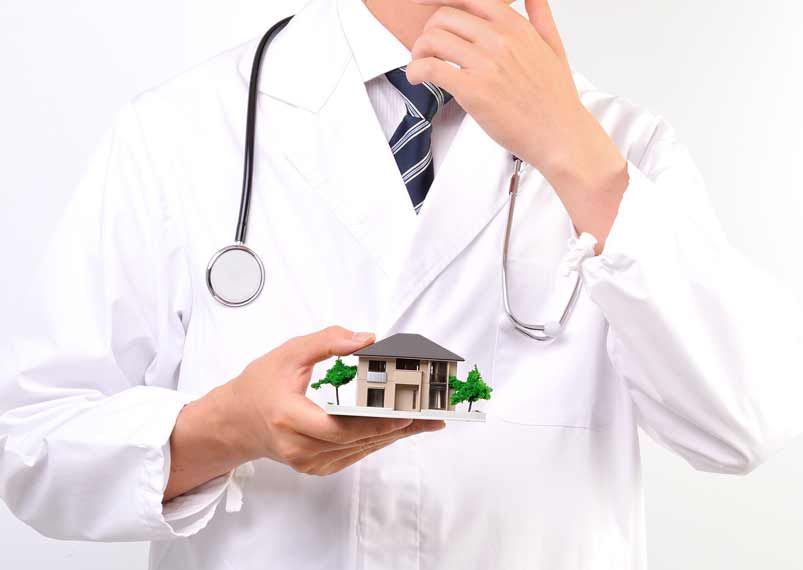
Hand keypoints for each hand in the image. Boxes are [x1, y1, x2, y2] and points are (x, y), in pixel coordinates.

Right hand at [165, 327, 443, 500]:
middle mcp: (299, 448)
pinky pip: (354, 454)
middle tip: (431, 415)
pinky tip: (400, 429)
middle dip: (398, 427)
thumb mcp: (288, 353)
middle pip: (357, 440)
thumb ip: (327, 342)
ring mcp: (309, 462)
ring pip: (360, 449)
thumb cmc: (258, 387)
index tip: (405, 414)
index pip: (339, 427)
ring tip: (426, 421)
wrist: (235, 421)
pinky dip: (377, 440)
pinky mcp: (318, 467)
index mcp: (289, 419)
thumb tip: (366, 339)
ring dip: (394, 435)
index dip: (375, 422)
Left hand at [406, 0, 627, 250]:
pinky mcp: (473, 90)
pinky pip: (430, 68)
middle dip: (429, 33)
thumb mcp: (553, 47)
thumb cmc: (555, 99)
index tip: (426, 11)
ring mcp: (486, 64)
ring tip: (422, 66)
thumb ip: (540, 16)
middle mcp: (500, 39)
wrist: (560, 135)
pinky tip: (417, 78)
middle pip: (444, 17)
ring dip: (419, 52)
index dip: (441, 4)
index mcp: (515, 26)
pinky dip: (416, 71)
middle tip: (428, 51)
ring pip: (432, 40)